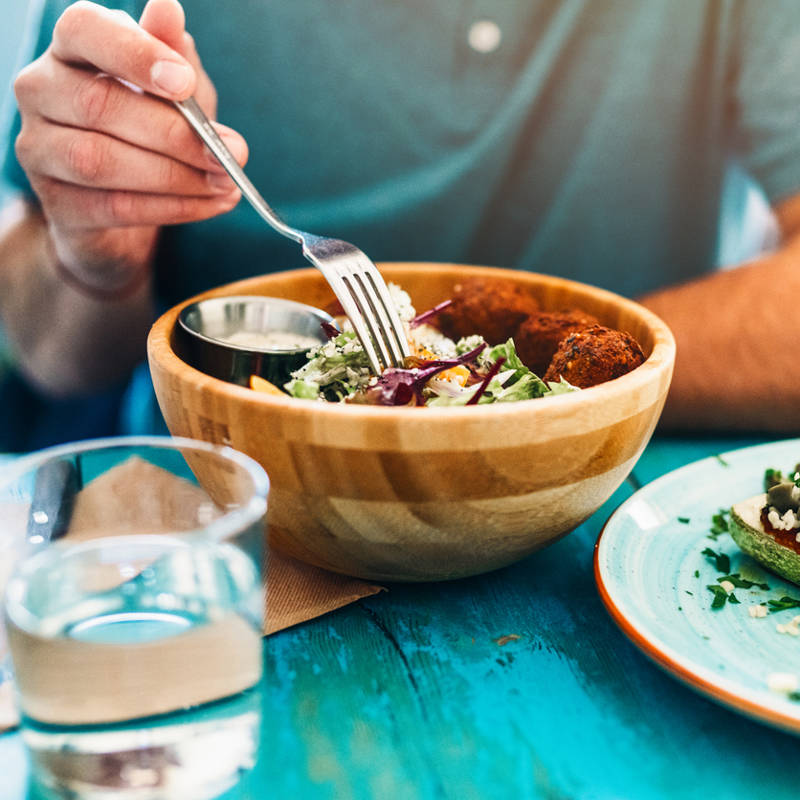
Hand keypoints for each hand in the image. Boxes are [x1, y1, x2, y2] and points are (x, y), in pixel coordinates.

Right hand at [12, 0, 246, 291]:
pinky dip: (173, 208)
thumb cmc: (152, 130)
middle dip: (175, 134)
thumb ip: (173, 55)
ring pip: (102, 161)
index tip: (185, 82)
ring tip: (225, 184)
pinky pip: (116, 207)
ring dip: (176, 177)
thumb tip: (169, 9)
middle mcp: (41, 91)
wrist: (127, 201)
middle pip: (100, 105)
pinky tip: (210, 204)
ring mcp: (40, 149)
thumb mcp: (173, 90)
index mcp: (70, 49)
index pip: (83, 30)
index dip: (134, 54)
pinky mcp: (58, 202)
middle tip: (229, 154)